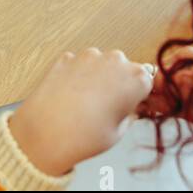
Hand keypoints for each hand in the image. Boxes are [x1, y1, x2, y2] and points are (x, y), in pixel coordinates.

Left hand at [7, 48, 154, 175]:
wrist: (45, 134)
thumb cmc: (85, 137)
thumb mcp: (118, 131)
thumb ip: (130, 113)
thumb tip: (131, 108)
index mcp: (135, 78)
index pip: (147, 80)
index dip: (140, 93)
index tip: (135, 104)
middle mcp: (115, 61)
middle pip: (124, 68)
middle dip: (119, 83)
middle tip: (109, 106)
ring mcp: (89, 56)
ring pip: (101, 63)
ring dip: (98, 77)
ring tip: (87, 103)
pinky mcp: (67, 57)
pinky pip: (79, 64)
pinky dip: (78, 75)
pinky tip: (71, 96)